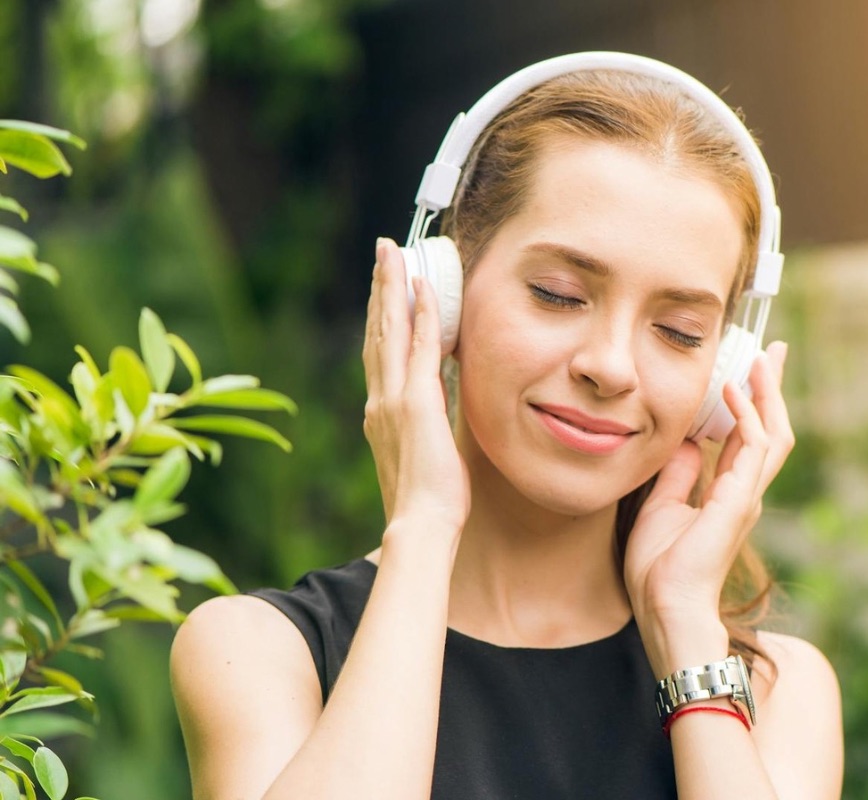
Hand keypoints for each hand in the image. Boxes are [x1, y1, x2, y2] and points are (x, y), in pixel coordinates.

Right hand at [362, 237, 469, 536]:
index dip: (382, 316)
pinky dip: (422, 315)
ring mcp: (394, 399)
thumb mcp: (426, 453)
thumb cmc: (429, 500)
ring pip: (391, 330)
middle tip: (385, 251)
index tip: (386, 287)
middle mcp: (380, 400)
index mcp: (382, 413)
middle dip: (381, 288)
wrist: (421, 525)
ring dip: (393, 288)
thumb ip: (428, 424)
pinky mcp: (416, 402)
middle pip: (378, 331)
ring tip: (395, 253)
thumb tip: (441, 406)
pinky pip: (421, 348)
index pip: (381, 352)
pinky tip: (425, 288)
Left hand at [623, 342, 793, 669]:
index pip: (746, 438)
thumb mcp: (661, 505)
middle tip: (771, 351)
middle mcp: (744, 491)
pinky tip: (733, 390)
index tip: (746, 370)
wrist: (667, 605)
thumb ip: (678, 473)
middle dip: (771, 389)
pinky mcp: (740, 498)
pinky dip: (746, 414)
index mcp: (728, 493)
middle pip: (770, 428)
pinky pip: (753, 446)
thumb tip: (686, 441)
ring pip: (772, 432)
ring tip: (762, 358)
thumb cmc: (660, 569)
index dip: (749, 403)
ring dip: (767, 393)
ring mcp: (747, 495)